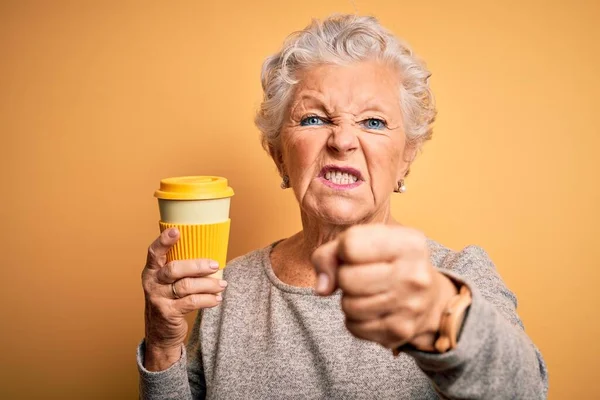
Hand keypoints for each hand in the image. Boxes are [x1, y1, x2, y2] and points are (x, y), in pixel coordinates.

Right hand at [141, 228, 226, 369]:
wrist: (160, 332)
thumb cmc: (170, 299)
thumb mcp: (168, 282)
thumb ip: (180, 267)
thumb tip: (210, 249)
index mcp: (151, 270)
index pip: (154, 252)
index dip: (164, 241)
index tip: (176, 231)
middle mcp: (152, 282)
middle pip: (174, 269)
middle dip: (197, 266)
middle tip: (215, 264)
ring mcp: (158, 298)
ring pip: (186, 286)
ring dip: (208, 284)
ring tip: (222, 284)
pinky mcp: (168, 313)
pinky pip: (191, 302)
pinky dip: (207, 299)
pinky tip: (217, 298)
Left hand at [311, 224, 456, 351]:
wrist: (430, 298)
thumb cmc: (389, 263)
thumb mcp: (366, 243)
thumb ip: (331, 254)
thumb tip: (322, 288)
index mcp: (410, 243)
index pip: (350, 245)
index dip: (343, 250)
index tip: (357, 254)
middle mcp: (415, 274)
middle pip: (347, 278)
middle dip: (344, 277)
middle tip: (360, 276)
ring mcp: (410, 306)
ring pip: (348, 305)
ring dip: (349, 299)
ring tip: (367, 292)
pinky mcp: (401, 331)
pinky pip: (354, 327)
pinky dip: (355, 320)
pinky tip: (372, 309)